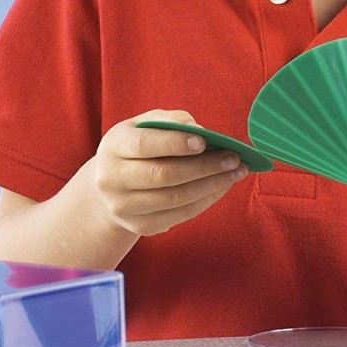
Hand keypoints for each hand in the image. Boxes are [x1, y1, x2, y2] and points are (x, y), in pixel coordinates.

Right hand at [93, 110, 248, 236]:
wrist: (111, 185)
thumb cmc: (136, 147)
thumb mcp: (144, 126)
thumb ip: (169, 121)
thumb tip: (199, 130)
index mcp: (113, 147)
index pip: (144, 145)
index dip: (175, 143)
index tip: (204, 141)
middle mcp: (112, 180)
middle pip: (163, 175)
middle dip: (203, 167)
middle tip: (233, 158)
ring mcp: (124, 207)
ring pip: (175, 198)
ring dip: (211, 185)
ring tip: (236, 172)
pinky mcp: (141, 226)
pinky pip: (180, 214)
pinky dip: (206, 200)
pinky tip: (222, 186)